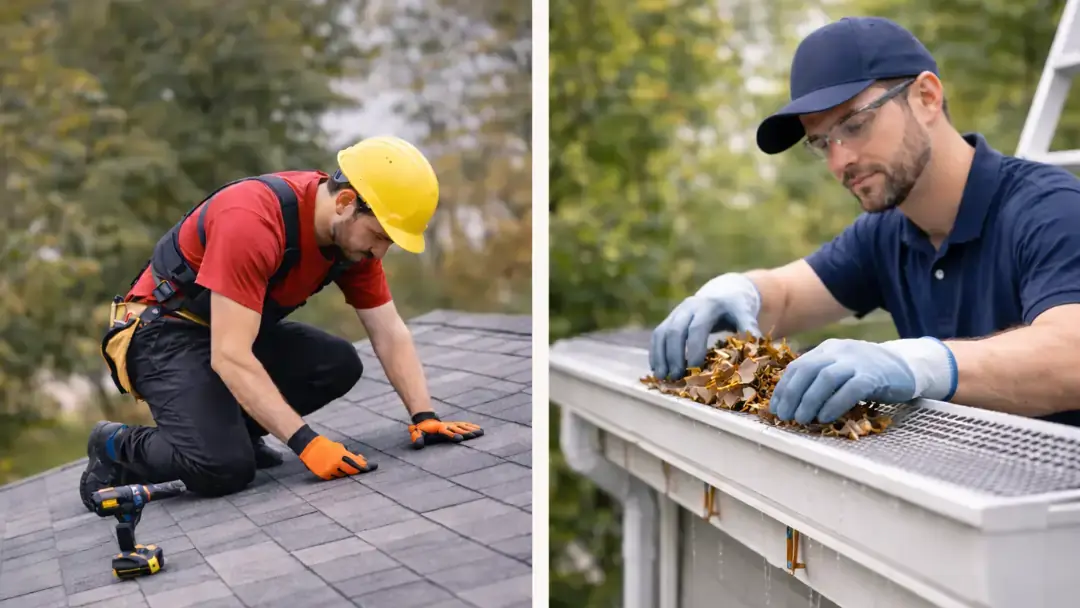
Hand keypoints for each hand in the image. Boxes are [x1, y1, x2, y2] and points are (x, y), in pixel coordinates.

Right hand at [287, 424, 376, 478]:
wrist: (309, 446)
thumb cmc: (327, 446)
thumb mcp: (340, 447)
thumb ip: (351, 454)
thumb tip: (362, 459)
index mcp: (341, 455)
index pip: (357, 463)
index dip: (366, 466)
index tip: (373, 467)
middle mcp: (336, 464)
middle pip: (352, 471)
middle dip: (358, 470)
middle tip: (363, 469)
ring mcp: (329, 470)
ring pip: (343, 475)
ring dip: (346, 472)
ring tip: (343, 465)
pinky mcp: (323, 475)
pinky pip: (334, 477)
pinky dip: (337, 474)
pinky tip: (336, 469)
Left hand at [408, 412, 483, 448]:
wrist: (426, 419)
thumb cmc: (422, 430)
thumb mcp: (417, 434)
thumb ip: (418, 439)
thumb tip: (418, 446)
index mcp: (439, 429)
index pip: (446, 432)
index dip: (452, 435)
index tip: (459, 438)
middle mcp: (447, 426)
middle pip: (458, 429)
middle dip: (466, 432)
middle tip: (475, 436)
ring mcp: (452, 425)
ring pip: (463, 427)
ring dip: (472, 430)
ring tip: (481, 432)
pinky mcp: (455, 424)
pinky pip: (465, 425)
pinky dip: (472, 427)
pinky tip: (479, 430)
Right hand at [650, 273, 762, 379]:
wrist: (723, 293)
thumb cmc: (736, 309)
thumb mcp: (745, 314)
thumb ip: (749, 327)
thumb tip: (757, 345)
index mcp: (708, 306)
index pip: (697, 327)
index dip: (694, 347)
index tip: (694, 367)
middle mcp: (688, 307)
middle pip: (675, 330)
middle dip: (674, 354)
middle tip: (677, 376)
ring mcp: (676, 312)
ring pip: (662, 333)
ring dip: (660, 356)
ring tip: (663, 377)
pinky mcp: (669, 319)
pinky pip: (657, 335)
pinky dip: (655, 353)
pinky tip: (657, 369)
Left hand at [769, 337, 956, 424]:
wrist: (907, 367)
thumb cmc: (869, 375)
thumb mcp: (841, 370)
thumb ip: (821, 380)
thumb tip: (793, 402)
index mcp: (828, 349)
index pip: (797, 366)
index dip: (784, 388)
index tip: (775, 408)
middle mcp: (839, 351)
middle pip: (807, 370)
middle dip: (792, 395)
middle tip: (785, 416)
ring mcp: (857, 362)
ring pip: (825, 379)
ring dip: (809, 401)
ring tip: (801, 420)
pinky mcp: (873, 376)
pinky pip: (849, 389)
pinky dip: (834, 404)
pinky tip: (824, 417)